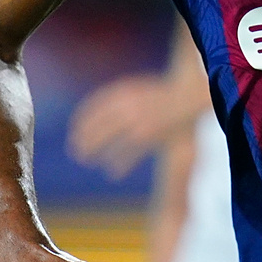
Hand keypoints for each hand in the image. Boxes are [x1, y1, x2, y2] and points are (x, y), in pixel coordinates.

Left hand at [68, 74, 190, 178]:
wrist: (187, 96)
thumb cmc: (162, 93)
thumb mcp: (136, 89)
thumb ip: (117, 98)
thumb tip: (93, 113)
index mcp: (121, 93)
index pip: (91, 109)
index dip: (79, 122)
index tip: (75, 131)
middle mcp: (125, 107)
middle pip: (95, 127)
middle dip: (83, 140)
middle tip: (76, 150)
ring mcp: (136, 122)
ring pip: (107, 141)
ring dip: (94, 152)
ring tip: (87, 159)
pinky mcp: (147, 137)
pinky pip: (127, 154)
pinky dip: (119, 164)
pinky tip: (113, 172)